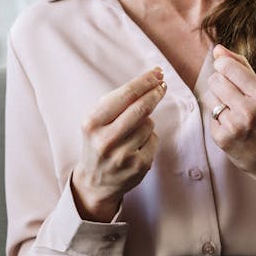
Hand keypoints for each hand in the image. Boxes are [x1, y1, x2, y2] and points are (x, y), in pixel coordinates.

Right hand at [71, 68, 166, 221]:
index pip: (124, 96)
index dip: (144, 82)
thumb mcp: (96, 122)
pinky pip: (154, 139)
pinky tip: (137, 147)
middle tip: (163, 85)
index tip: (157, 73)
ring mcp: (122, 155)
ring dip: (146, 122)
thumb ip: (116, 103)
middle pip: (141, 108)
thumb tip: (149, 82)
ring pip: (149, 124)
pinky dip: (149, 138)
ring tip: (132, 133)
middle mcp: (105, 140)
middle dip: (155, 93)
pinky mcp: (138, 166)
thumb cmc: (98, 143)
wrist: (95, 183)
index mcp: (92, 124)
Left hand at [205, 46, 255, 214]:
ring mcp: (234, 126)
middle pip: (215, 80)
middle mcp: (249, 110)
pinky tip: (233, 127)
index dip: (223, 65)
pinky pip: (210, 116)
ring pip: (209, 97)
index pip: (228, 67)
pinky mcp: (222, 139)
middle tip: (234, 95)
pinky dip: (218, 119)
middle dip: (221, 84)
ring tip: (234, 112)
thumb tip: (217, 49)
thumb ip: (242, 68)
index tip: (225, 69)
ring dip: (218, 101)